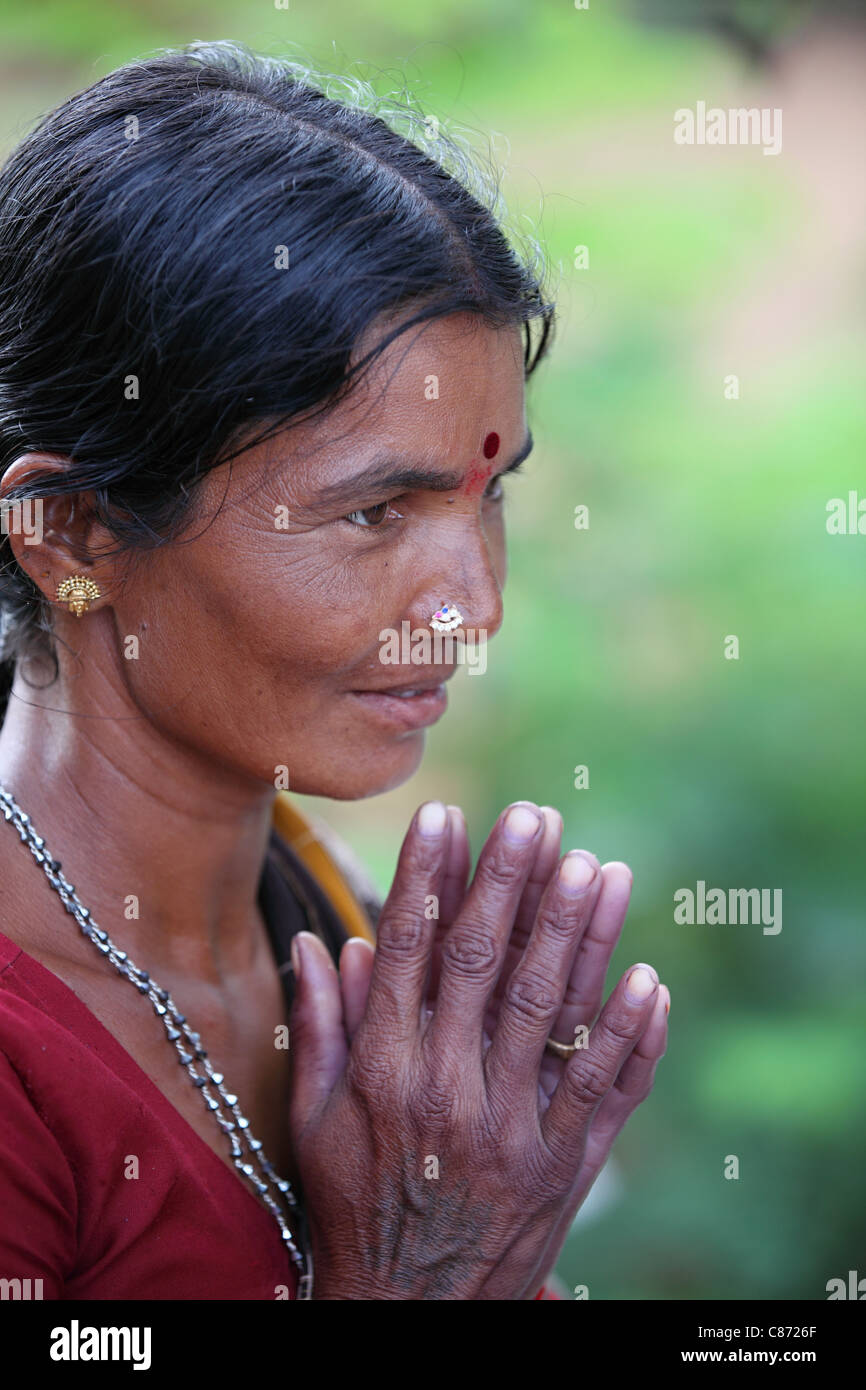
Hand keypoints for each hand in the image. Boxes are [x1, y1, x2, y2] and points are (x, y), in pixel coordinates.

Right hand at [289, 801, 666, 1299]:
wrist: (406, 1310)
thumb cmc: (353, 1203)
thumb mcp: (314, 1118)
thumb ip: (319, 1026)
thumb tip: (316, 943)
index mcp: (382, 1069)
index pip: (408, 949)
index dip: (429, 876)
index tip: (448, 814)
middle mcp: (445, 1090)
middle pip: (483, 965)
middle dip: (511, 883)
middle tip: (536, 817)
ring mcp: (508, 1129)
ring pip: (548, 1011)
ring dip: (578, 935)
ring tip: (599, 866)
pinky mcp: (561, 1166)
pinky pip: (602, 1089)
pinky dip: (631, 1034)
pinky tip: (651, 978)